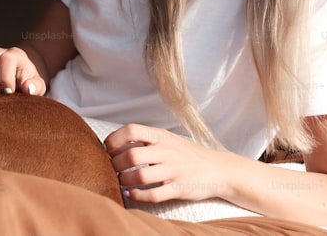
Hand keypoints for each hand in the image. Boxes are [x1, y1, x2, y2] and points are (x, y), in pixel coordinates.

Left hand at [104, 123, 225, 202]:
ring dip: (124, 181)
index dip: (114, 140)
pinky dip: (137, 195)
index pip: (131, 130)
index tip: (108, 149)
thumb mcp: (168, 139)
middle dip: (116, 165)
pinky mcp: (179, 188)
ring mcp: (173, 170)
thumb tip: (114, 144)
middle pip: (131, 155)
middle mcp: (167, 151)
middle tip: (113, 169)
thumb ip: (146, 140)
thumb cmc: (186, 154)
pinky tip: (131, 193)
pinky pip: (153, 195)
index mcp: (161, 136)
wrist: (218, 169)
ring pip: (140, 177)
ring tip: (122, 182)